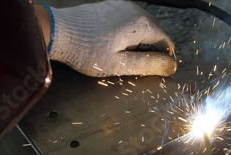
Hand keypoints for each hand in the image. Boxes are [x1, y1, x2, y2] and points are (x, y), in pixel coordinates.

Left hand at [41, 0, 176, 76]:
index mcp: (142, 25)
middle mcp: (136, 11)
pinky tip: (109, 43)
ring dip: (136, 43)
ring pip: (141, 28)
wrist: (59, 31)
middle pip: (155, 35)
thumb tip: (171, 66)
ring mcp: (123, 6)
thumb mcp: (120, 64)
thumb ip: (148, 64)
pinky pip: (127, 21)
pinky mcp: (111, 5)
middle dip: (148, 51)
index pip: (166, 44)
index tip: (148, 72)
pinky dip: (125, 34)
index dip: (162, 60)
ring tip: (115, 54)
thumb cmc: (87, 52)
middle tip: (127, 64)